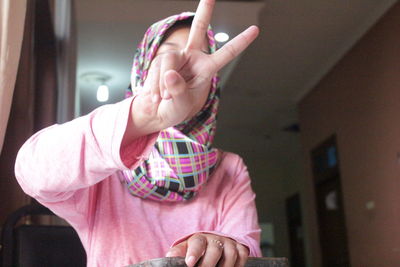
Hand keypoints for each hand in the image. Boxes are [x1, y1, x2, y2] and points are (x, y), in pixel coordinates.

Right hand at [126, 0, 258, 141]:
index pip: (226, 53)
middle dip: (205, 10)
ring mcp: (175, 57)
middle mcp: (192, 58)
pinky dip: (154, 85)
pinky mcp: (159, 60)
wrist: (157, 111)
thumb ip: (178, 91)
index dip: (240, 42)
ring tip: (164, 98)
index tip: (255, 29)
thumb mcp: (181, 105)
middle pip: (199, 29)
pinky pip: (155, 68)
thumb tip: (170, 74)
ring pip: (168, 60)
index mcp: (206, 69)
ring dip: (163, 83)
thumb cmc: (176, 109)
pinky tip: (156, 95)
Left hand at [165, 233, 249, 266]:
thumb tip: (168, 258)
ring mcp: (228, 243)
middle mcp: (215, 239)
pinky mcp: (239, 248)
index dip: (194, 253)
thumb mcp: (185, 249)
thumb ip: (177, 253)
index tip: (189, 263)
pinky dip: (238, 265)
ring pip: (230, 254)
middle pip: (215, 250)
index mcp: (199, 239)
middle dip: (209, 264)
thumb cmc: (197, 250)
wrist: (215, 243)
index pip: (197, 244)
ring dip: (225, 266)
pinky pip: (242, 256)